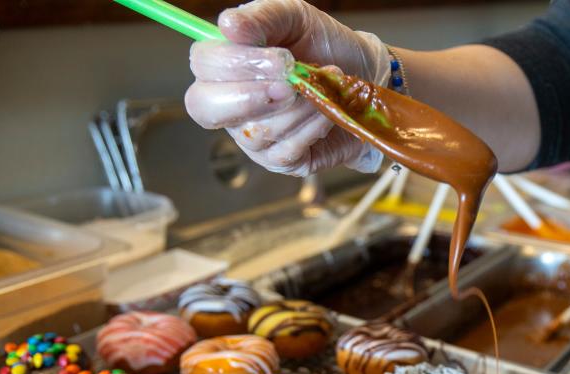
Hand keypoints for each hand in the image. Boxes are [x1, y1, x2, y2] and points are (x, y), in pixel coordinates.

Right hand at [185, 0, 390, 176]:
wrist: (366, 74)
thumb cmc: (324, 46)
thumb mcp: (296, 18)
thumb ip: (262, 17)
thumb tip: (228, 25)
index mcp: (225, 65)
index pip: (202, 66)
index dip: (235, 65)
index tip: (281, 59)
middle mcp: (230, 104)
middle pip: (205, 108)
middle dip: (250, 96)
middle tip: (290, 85)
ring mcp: (252, 137)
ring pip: (256, 130)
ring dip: (298, 108)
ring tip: (321, 91)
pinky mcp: (281, 160)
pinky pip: (286, 149)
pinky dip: (312, 127)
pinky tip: (327, 111)